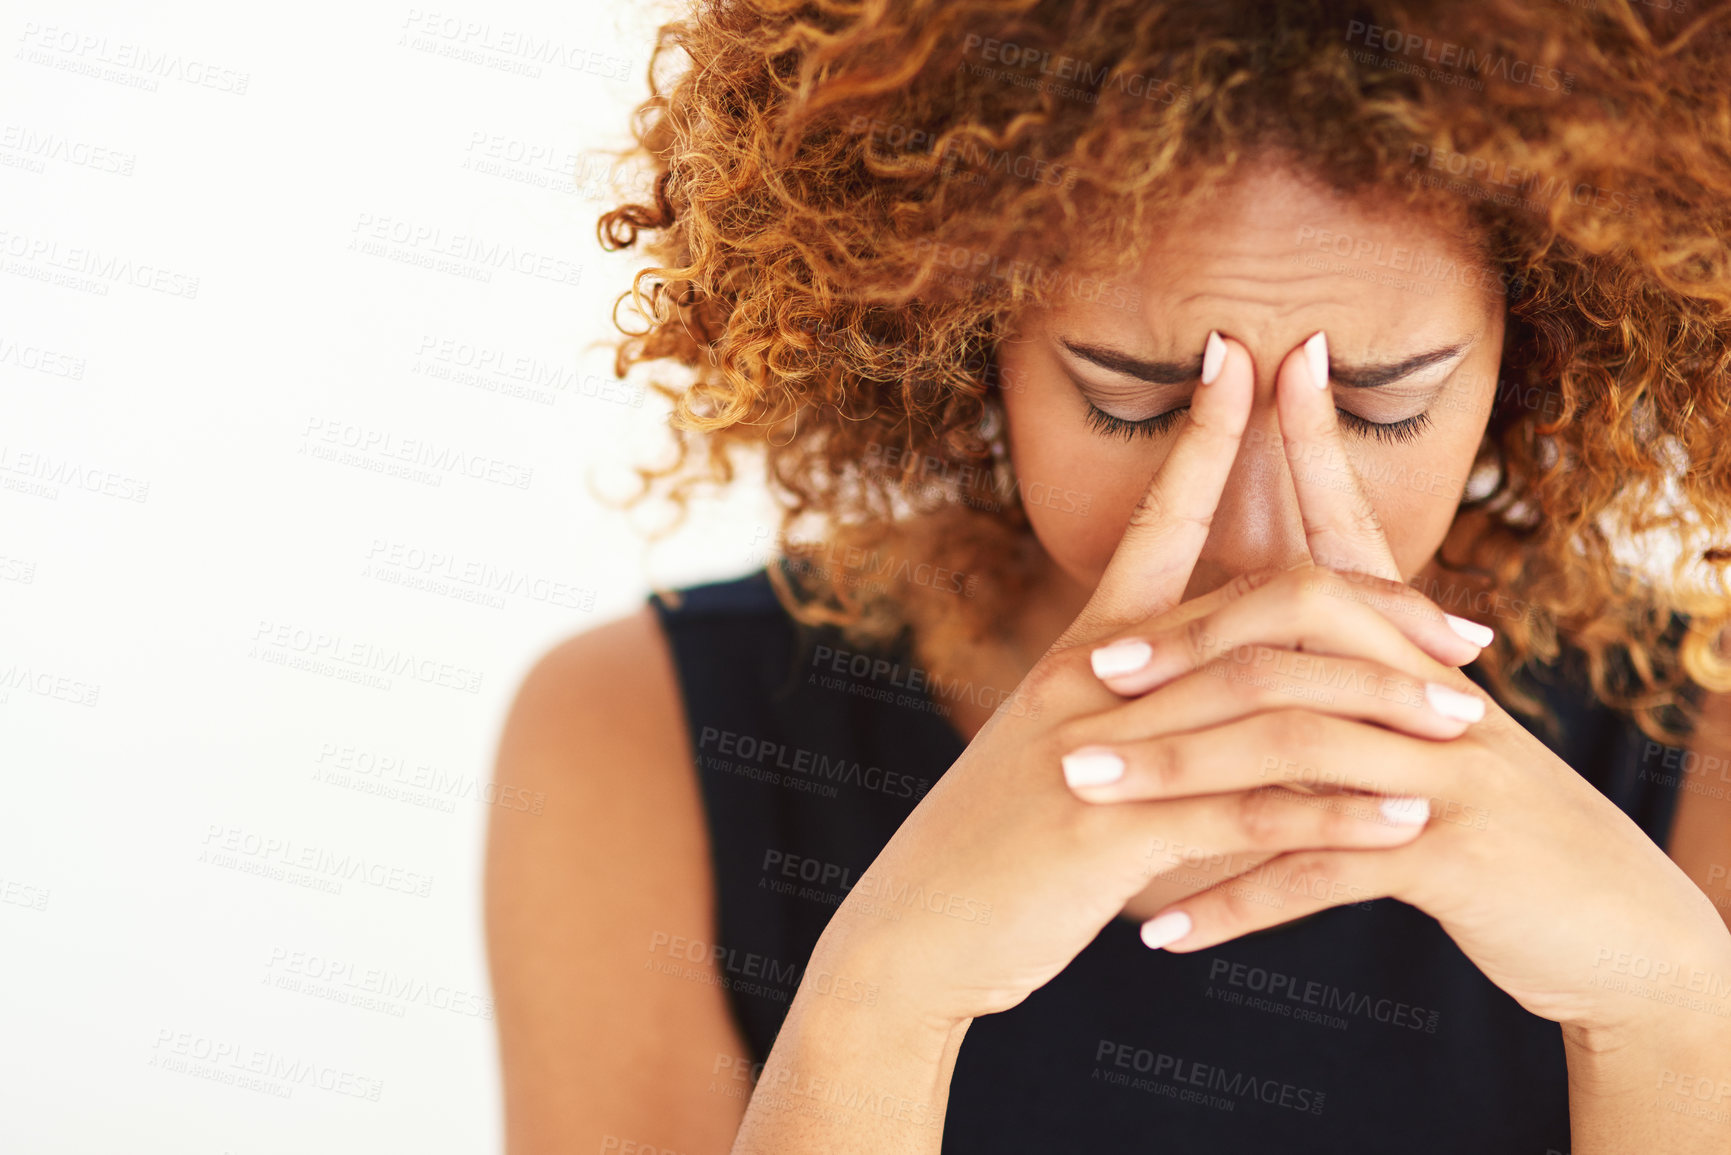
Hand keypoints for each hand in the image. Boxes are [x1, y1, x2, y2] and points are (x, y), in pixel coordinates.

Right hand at [810, 332, 1486, 1032]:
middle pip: (1255, 608)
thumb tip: (1197, 696)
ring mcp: (1105, 751)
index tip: (1243, 357)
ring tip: (1466, 723)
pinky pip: (1250, 814)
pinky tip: (1407, 824)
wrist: (913, 931)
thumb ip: (1126, 711)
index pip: (1154, 519)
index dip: (1200, 435)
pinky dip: (1337, 816)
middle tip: (1471, 630)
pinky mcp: (1115, 832)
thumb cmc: (993, 843)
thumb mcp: (1056, 753)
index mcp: (1084, 651)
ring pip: (1270, 704)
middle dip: (1370, 607)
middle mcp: (1093, 680)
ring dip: (1380, 709)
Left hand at [1090, 335, 1730, 1038]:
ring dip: (1175, 776)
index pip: (1351, 533)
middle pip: (1291, 628)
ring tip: (1086, 798)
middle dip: (1181, 646)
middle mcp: (1432, 687)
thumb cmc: (1497, 829)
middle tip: (1088, 675)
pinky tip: (1157, 930)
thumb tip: (1259, 644)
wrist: (1614, 928)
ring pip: (1287, 742)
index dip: (1313, 444)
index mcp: (1419, 653)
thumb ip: (1352, 683)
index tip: (1264, 358)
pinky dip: (1231, 900)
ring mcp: (1446, 764)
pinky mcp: (1452, 850)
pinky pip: (1319, 868)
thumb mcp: (1426, 740)